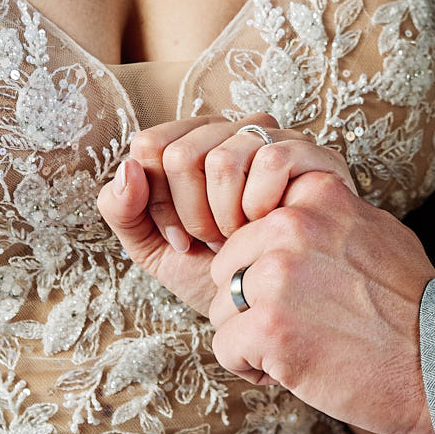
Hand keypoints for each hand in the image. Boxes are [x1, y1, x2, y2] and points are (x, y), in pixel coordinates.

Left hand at [97, 112, 356, 319]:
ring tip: (240, 237)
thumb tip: (127, 168)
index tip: (181, 239)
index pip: (151, 145)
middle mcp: (229, 130)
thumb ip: (125, 211)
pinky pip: (272, 160)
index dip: (159, 201)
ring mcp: (271, 136)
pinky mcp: (309, 152)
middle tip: (214, 242)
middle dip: (192, 215)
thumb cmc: (217, 272)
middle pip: (181, 153)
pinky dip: (261, 204)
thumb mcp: (157, 249)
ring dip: (227, 215)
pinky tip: (266, 224)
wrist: (273, 303)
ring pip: (223, 159)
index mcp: (191, 143)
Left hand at [207, 168, 434, 433]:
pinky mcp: (269, 327)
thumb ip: (326, 215)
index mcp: (317, 194)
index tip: (300, 286)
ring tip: (300, 346)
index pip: (253, 223)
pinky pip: (225, 348)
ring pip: (222, 307)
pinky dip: (250, 367)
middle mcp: (291, 224)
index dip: (268, 262)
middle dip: (252, 301)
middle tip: (301, 324)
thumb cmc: (411, 303)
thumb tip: (289, 209)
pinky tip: (292, 369)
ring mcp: (277, 274)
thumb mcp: (374, 228)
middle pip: (228, 265)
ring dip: (249, 335)